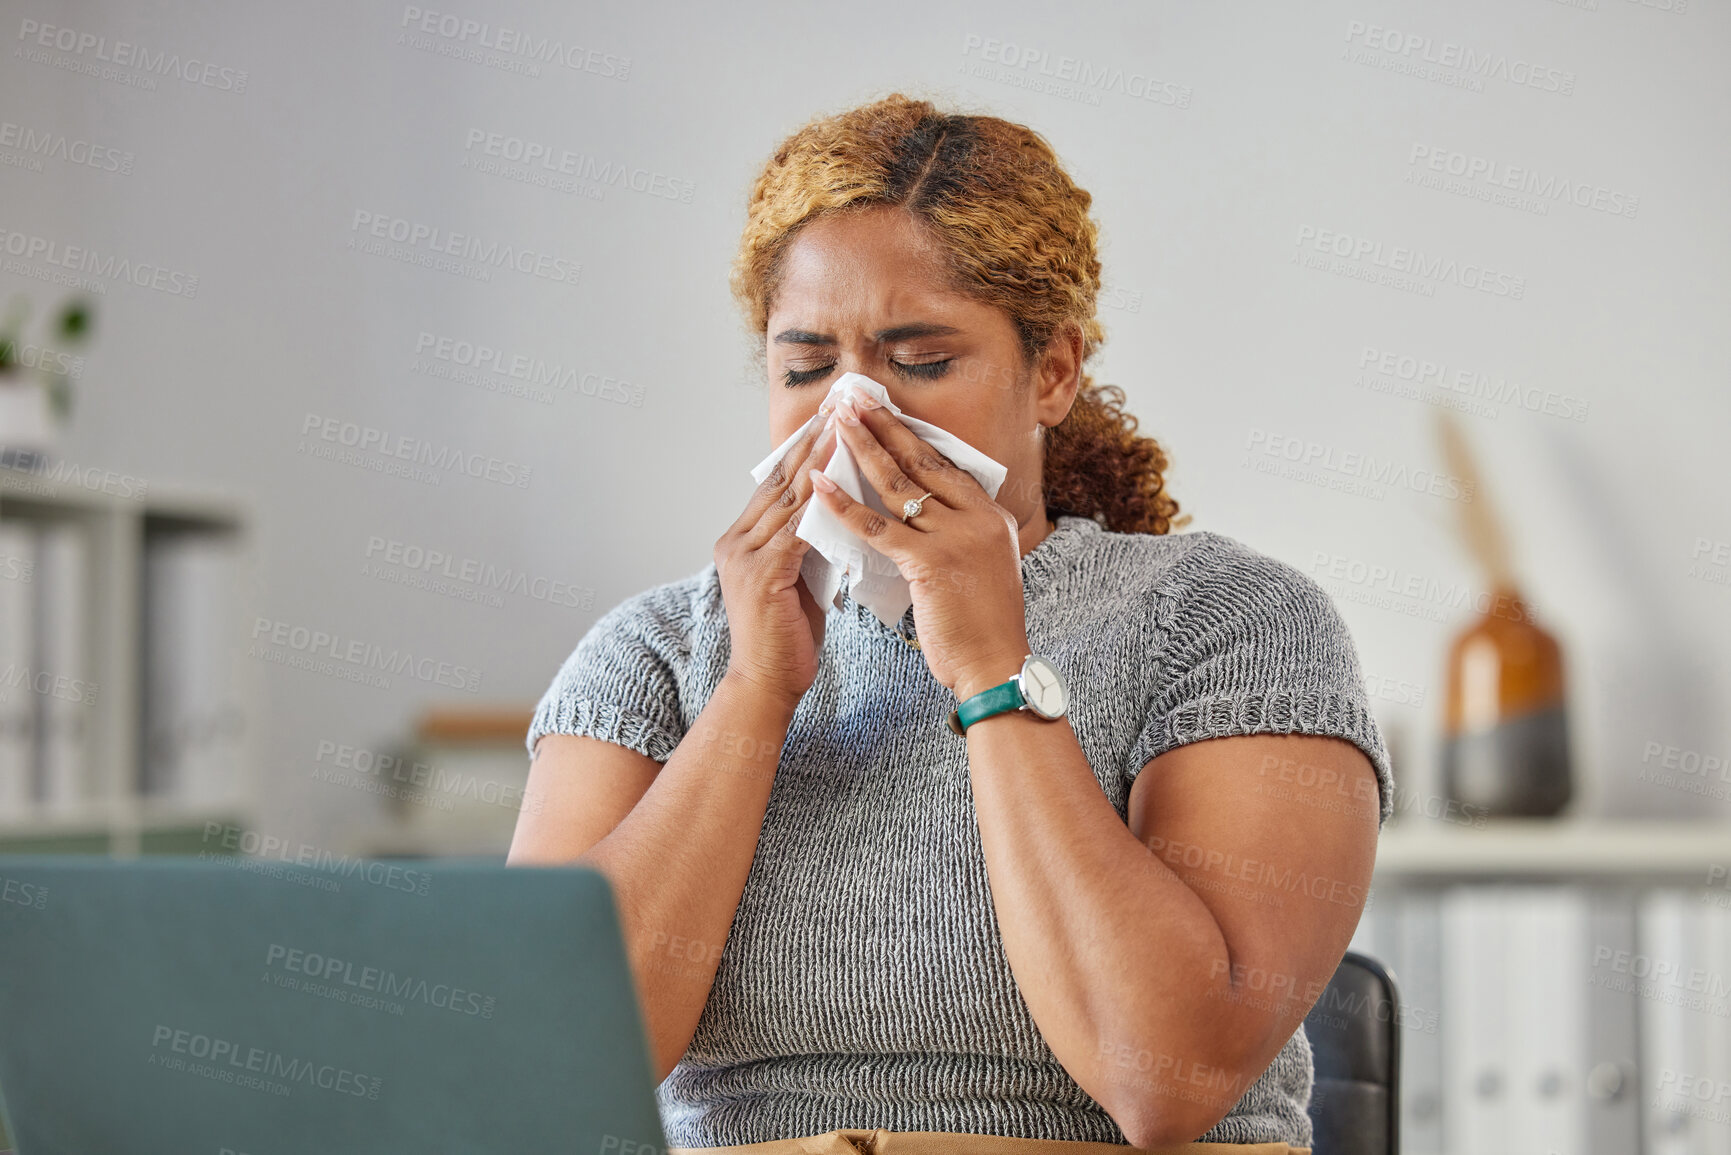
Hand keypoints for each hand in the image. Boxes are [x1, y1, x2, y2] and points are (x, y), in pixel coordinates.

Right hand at [713, 409, 839, 712]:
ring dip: (818, 459)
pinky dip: (819, 501)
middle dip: (810, 440)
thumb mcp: (797, 580)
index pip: (776, 484)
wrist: (766, 685)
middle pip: (779, 479)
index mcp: (741, 541)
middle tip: (839, 405)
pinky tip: (841, 478)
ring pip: (787, 497)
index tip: (831, 417)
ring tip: (844, 426)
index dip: (803, 448)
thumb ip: (806, 545)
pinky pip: (795, 529)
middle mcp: (735, 542)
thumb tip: (837, 515)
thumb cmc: (787, 639)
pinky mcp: (760, 575)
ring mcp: (743, 557)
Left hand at [806, 395, 1031, 700]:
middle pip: (922, 461)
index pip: (944, 465)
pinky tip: (819, 486)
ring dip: (862, 448)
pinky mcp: (931, 561)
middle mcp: (978, 518)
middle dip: (884, 426)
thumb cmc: (981, 627)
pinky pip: (878, 527)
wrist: (995, 665)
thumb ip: (956, 537)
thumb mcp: (979, 569)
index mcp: (990, 517)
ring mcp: (957, 537)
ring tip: (835, 421)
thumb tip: (922, 518)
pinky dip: (844, 505)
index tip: (882, 412)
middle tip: (853, 398)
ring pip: (899, 484)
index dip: (909, 436)